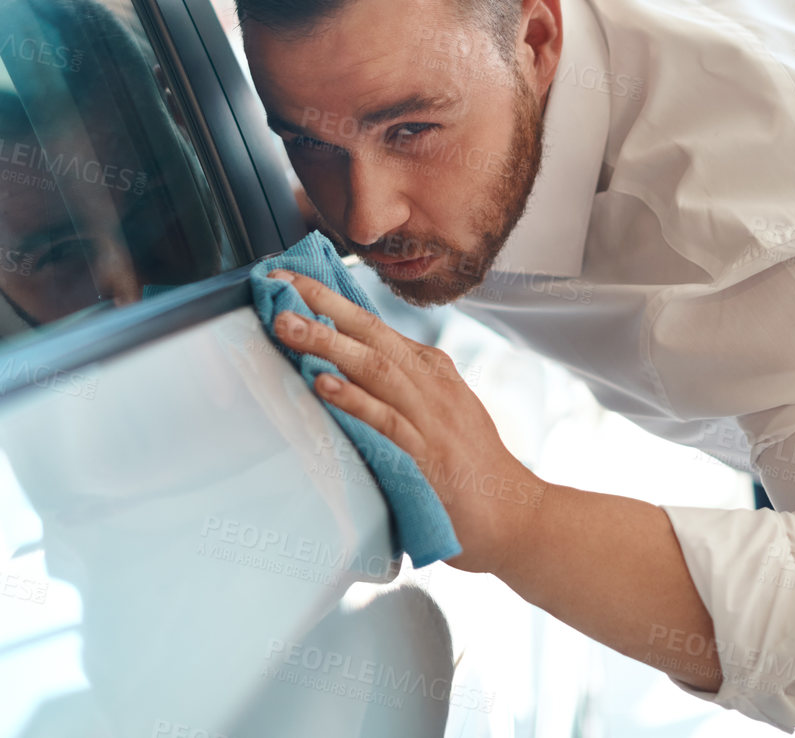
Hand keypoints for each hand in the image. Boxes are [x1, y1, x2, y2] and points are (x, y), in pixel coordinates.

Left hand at [269, 269, 546, 573]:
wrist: (517, 516)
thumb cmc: (469, 468)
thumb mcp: (438, 412)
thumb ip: (396, 389)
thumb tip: (338, 369)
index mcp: (431, 369)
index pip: (373, 324)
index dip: (329, 299)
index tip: (288, 278)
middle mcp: (432, 384)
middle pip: (371, 333)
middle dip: (322, 305)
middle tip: (277, 285)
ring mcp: (431, 418)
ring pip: (375, 367)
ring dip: (327, 344)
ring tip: (286, 325)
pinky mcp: (428, 457)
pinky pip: (386, 421)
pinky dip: (355, 401)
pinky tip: (324, 386)